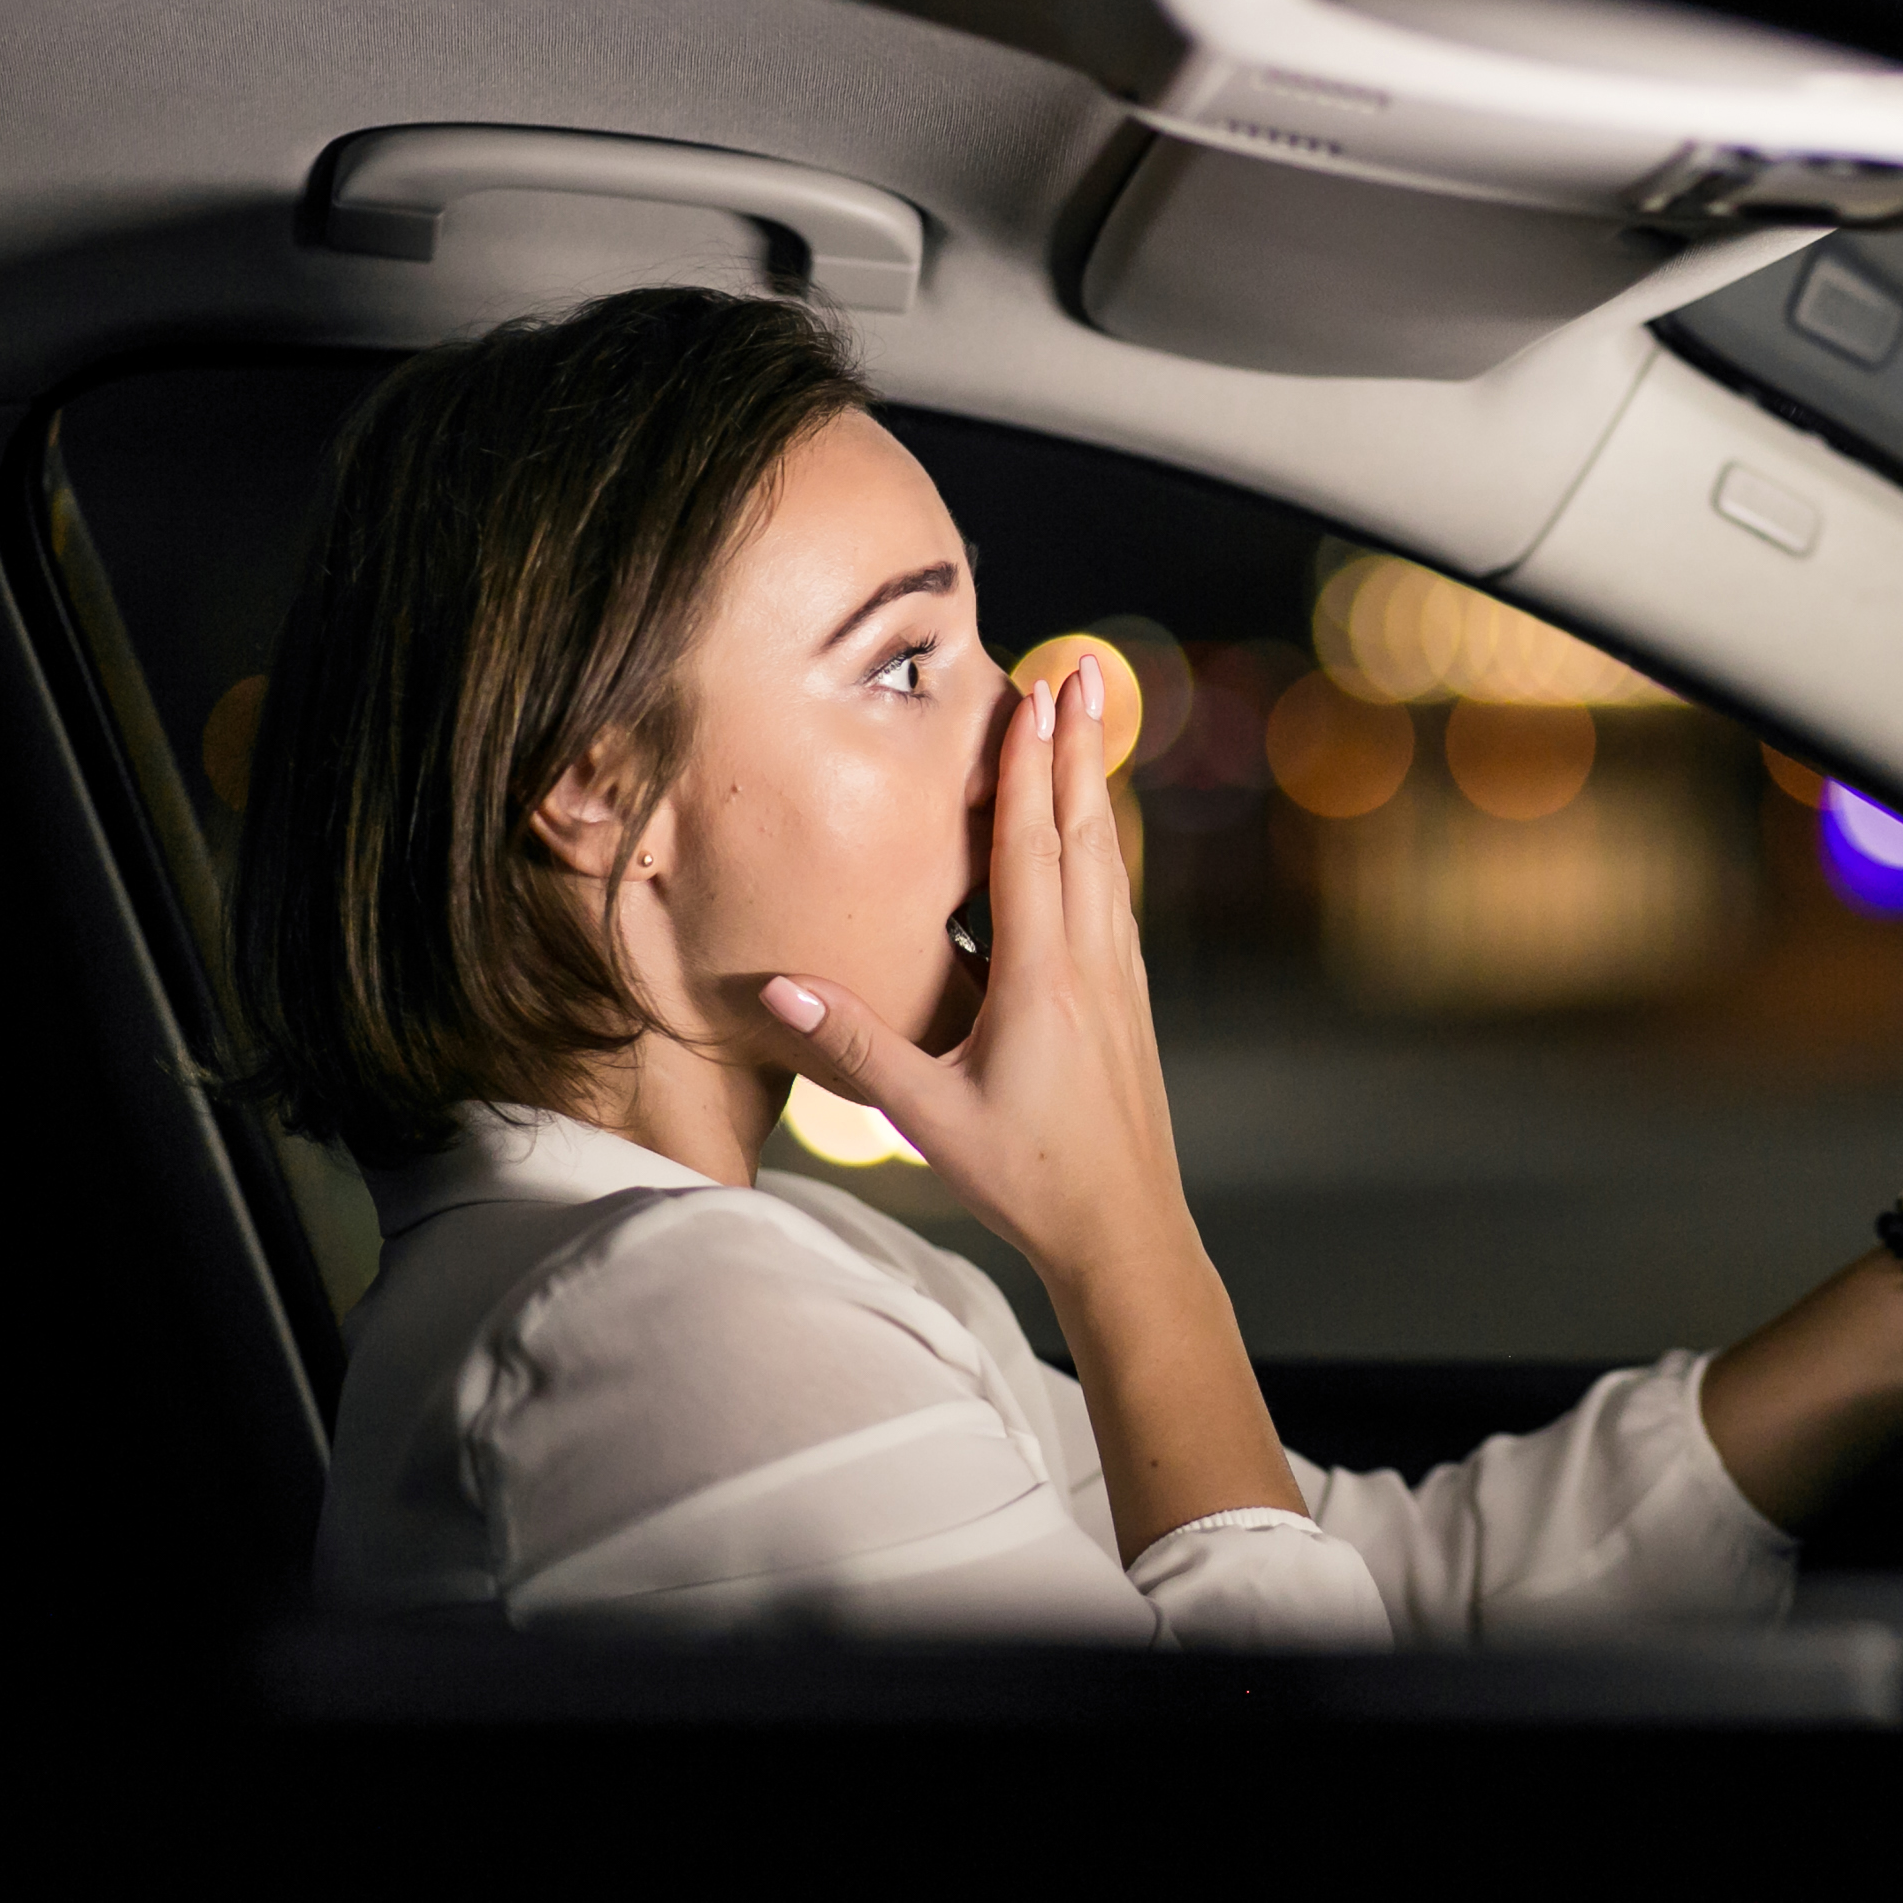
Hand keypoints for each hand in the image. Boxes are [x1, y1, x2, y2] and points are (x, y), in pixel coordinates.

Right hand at [757, 657, 1179, 1292]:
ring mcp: (1120, 982)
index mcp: (1044, 979)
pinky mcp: (1129, 1004)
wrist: (1125, 1232)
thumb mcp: (929, 1117)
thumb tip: (774, 985)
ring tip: (1092, 723)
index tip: (1033, 695)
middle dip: (1079, 745)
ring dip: (1093, 786)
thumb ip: (854, 1046)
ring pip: (1107, 861)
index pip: (1032, 849)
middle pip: (1083, 831)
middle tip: (1084, 669)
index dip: (1028, 767)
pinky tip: (1096, 839)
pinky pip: (1115, 902)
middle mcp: (1092, 964)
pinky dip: (1101, 849)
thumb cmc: (1030, 1179)